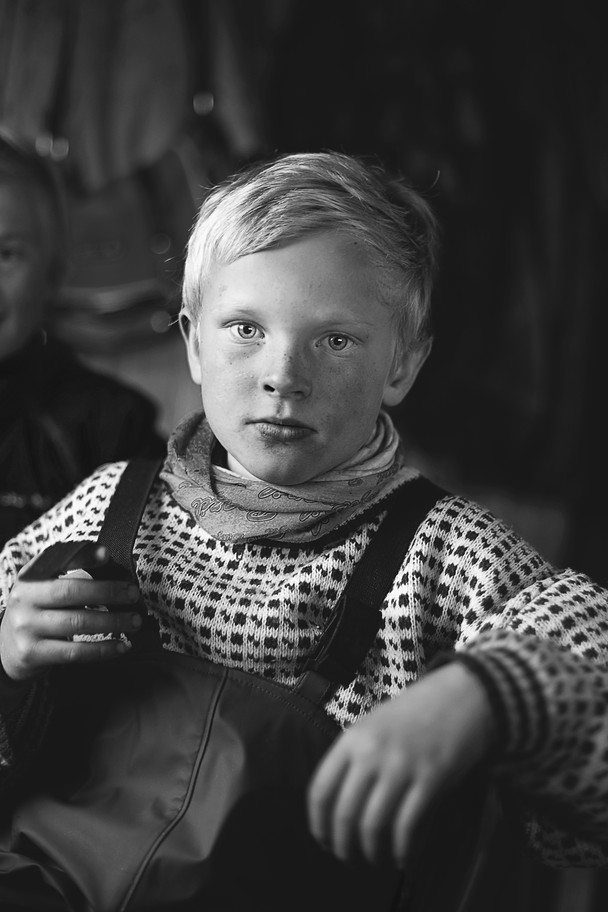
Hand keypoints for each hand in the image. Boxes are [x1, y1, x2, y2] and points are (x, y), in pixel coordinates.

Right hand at [0, 545, 141, 681]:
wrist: (6, 649)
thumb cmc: (39, 611)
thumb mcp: (45, 587)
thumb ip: (72, 573)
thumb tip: (109, 560)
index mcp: (30, 576)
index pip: (56, 558)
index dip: (82, 555)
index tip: (107, 554)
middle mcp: (24, 598)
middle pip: (70, 591)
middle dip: (107, 592)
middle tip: (133, 594)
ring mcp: (26, 627)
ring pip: (77, 622)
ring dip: (112, 621)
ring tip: (135, 620)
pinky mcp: (32, 653)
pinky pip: (74, 652)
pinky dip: (102, 649)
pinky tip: (122, 646)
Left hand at [307, 662, 495, 867]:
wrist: (461, 695)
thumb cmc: (415, 713)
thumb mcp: (374, 725)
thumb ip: (354, 757)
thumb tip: (336, 804)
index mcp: (352, 739)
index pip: (320, 790)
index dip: (318, 823)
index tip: (323, 840)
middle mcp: (372, 752)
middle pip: (344, 813)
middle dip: (343, 846)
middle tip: (348, 859)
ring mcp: (401, 765)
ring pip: (373, 825)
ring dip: (371, 852)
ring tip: (374, 861)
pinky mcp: (430, 779)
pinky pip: (407, 826)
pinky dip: (401, 850)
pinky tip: (402, 857)